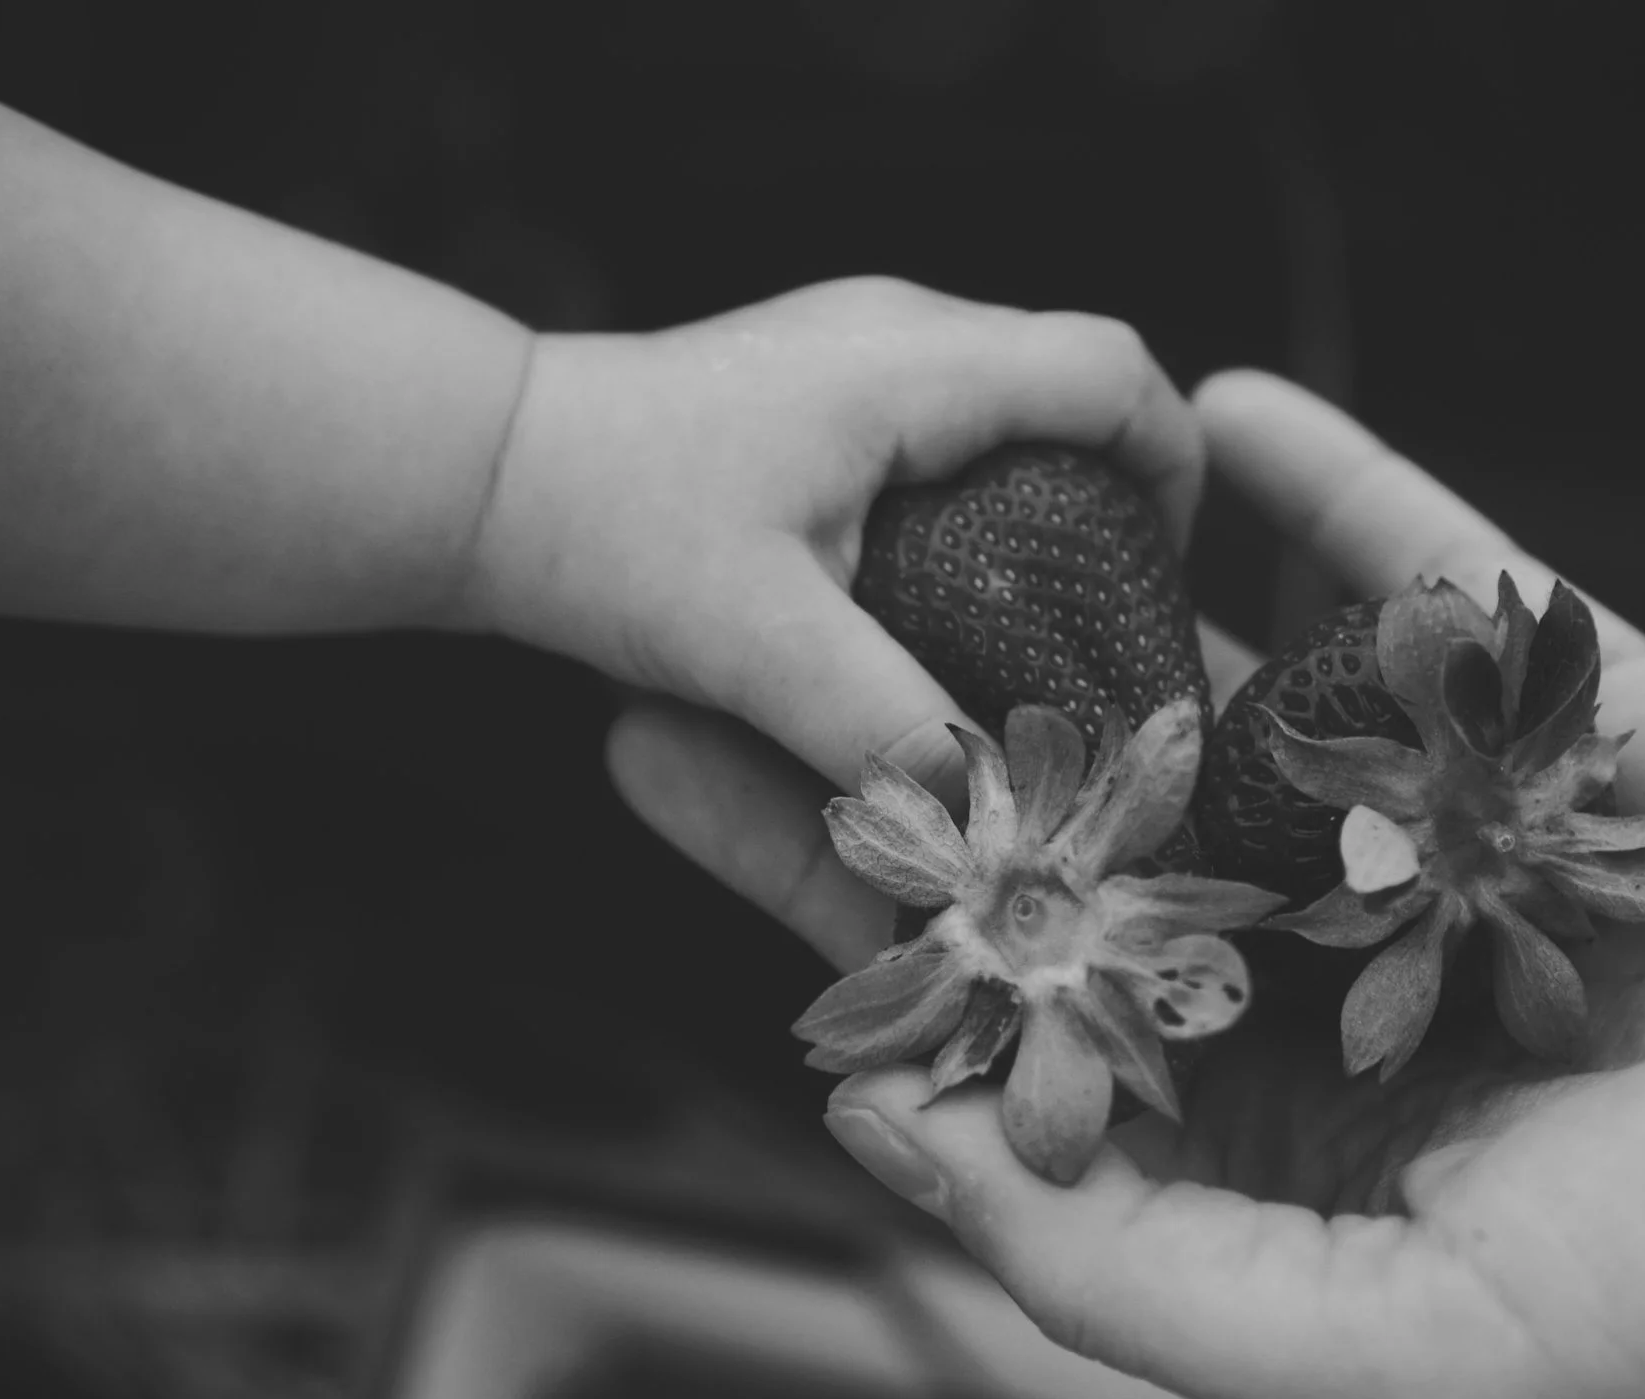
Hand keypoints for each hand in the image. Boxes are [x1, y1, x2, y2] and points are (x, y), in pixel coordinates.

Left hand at [459, 277, 1205, 969]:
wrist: (471, 468)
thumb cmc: (603, 530)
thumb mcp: (755, 645)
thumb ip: (883, 730)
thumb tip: (997, 824)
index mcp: (914, 366)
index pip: (1113, 373)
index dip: (1173, 471)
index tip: (1162, 579)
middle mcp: (899, 329)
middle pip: (1076, 386)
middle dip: (1118, 499)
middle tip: (1108, 620)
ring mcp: (854, 342)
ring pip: (1012, 404)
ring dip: (1048, 499)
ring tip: (1036, 615)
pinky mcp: (816, 379)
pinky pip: (949, 423)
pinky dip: (980, 497)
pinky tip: (942, 587)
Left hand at [819, 372, 1644, 1398]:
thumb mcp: (1407, 1355)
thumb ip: (1139, 1274)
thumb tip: (908, 1148)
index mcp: (1298, 1142)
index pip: (1025, 1010)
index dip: (851, 911)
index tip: (696, 791)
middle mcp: (1361, 980)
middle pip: (1085, 839)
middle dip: (908, 735)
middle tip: (730, 629)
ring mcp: (1469, 836)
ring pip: (1245, 695)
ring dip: (1102, 598)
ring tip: (947, 502)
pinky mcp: (1591, 719)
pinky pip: (1445, 585)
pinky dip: (1349, 501)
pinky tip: (1233, 421)